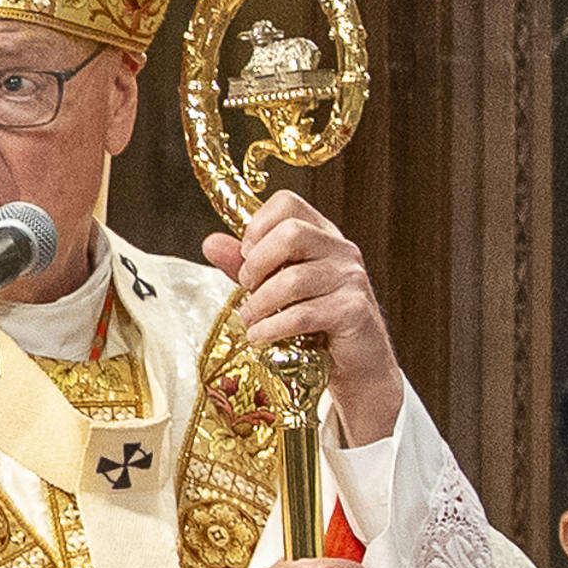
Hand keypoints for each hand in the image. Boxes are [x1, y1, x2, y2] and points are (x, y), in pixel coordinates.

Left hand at [203, 190, 404, 446]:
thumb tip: (210, 243)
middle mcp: (341, 250)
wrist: (357, 365)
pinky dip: (272, 327)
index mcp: (322, 236)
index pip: (288, 203)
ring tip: (250, 319)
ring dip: (260, 303)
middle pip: (292, 233)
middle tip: (247, 287)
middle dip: (257, 263)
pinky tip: (259, 337)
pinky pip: (303, 314)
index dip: (258, 224)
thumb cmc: (317, 323)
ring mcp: (350, 279)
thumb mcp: (278, 287)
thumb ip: (247, 265)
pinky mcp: (353, 311)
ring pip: (294, 279)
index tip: (246, 254)